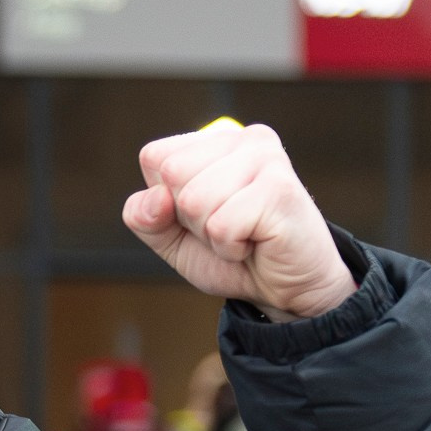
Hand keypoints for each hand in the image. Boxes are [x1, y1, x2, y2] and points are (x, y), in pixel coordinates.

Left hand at [122, 124, 353, 323]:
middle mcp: (246, 139)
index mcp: (217, 140)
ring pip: (194, 200)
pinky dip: (230, 247)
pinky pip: (221, 226)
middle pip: (172, 174)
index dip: (165, 200)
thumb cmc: (231, 256)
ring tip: (244, 234)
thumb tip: (156, 198)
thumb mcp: (171, 238)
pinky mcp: (280, 190)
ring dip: (211, 234)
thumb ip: (144, 216)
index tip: (202, 214)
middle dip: (189, 217)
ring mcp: (267, 159)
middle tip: (227, 227)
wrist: (286, 291)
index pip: (155, 157)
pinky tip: (257, 243)